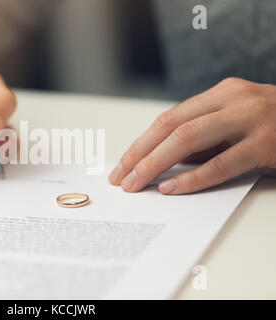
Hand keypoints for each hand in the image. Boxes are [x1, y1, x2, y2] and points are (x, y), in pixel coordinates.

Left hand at [109, 78, 275, 194]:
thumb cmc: (269, 125)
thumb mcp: (232, 123)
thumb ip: (201, 138)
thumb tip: (158, 163)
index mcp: (219, 94)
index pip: (167, 119)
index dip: (140, 143)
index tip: (121, 165)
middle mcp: (232, 100)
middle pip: (171, 127)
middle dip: (140, 155)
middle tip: (120, 179)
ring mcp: (251, 119)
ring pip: (188, 141)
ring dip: (156, 165)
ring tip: (136, 184)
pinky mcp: (267, 143)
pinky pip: (221, 164)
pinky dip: (192, 178)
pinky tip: (171, 189)